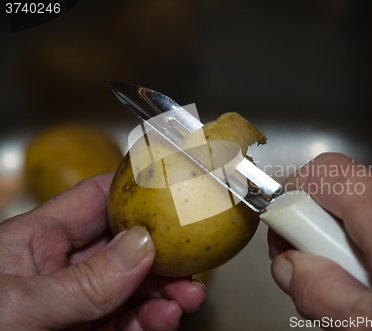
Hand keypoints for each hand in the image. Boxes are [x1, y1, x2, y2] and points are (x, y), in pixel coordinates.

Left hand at [0, 173, 204, 330]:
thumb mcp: (19, 305)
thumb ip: (83, 282)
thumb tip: (140, 247)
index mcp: (36, 240)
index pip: (96, 200)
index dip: (135, 191)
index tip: (173, 192)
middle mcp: (59, 267)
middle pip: (124, 246)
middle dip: (162, 253)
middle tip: (190, 262)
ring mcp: (74, 302)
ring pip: (131, 286)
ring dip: (164, 291)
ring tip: (186, 298)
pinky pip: (125, 321)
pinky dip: (149, 320)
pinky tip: (164, 320)